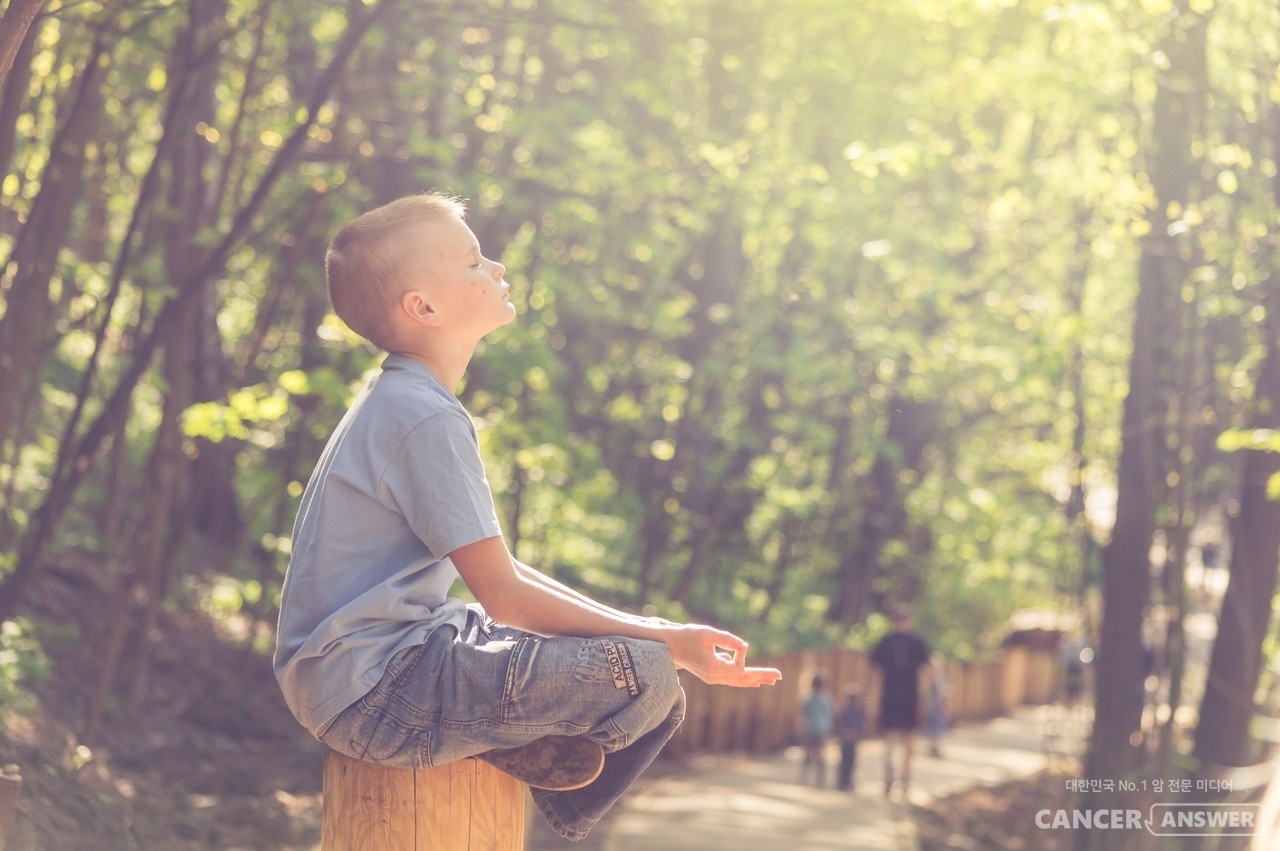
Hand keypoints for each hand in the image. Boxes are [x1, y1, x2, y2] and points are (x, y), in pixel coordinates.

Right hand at [664, 624, 781, 687]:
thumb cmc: (687, 636)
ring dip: (755, 679)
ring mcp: (712, 678)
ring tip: (771, 680)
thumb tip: (745, 646)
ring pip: (738, 681)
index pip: (738, 668)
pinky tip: (755, 680)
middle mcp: (714, 677)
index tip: (739, 644)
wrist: (669, 646)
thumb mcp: (708, 633)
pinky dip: (744, 678)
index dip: (743, 656)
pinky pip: (732, 679)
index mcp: (713, 669)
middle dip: (761, 676)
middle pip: (742, 679)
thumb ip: (728, 639)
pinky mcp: (711, 675)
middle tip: (780, 676)